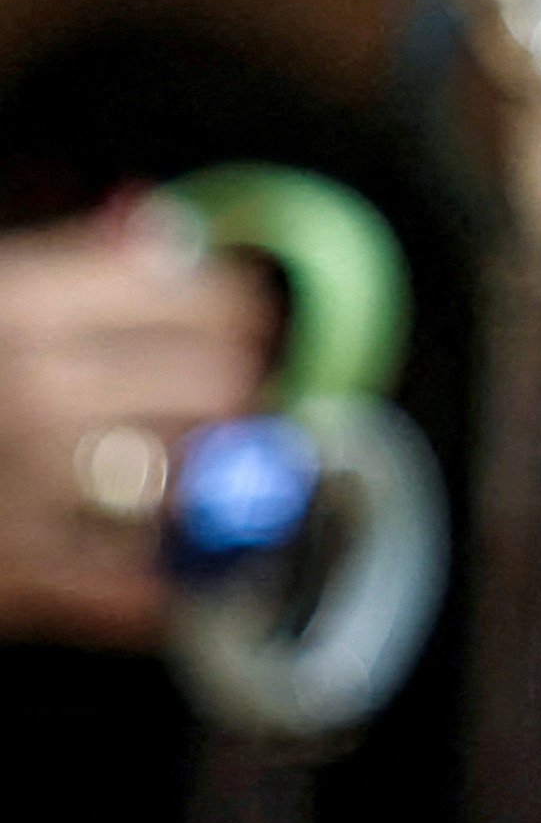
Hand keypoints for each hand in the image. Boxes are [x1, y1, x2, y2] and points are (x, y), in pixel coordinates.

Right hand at [0, 206, 276, 644]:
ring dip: (203, 486)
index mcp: (21, 308)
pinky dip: (166, 587)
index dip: (235, 315)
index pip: (205, 298)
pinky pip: (140, 588)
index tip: (236, 331)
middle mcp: (31, 393)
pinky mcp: (11, 581)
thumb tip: (169, 235)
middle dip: (233, 398)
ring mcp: (22, 490)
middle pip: (218, 388)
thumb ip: (72, 266)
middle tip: (217, 411)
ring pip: (194, 484)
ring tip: (183, 482)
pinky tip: (163, 576)